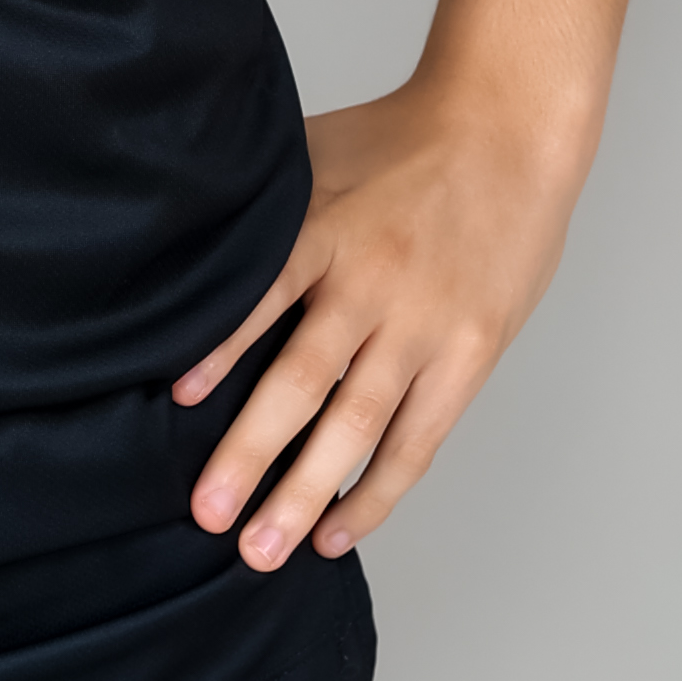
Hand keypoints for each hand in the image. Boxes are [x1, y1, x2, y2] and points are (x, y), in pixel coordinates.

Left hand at [178, 80, 580, 569]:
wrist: (507, 130)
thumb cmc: (399, 139)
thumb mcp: (315, 151)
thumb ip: (258, 203)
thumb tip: (173, 241)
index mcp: (326, 229)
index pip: (262, 298)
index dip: (220, 350)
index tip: (176, 403)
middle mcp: (373, 283)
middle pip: (304, 382)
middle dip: (251, 455)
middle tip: (206, 516)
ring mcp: (425, 326)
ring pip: (359, 426)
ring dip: (307, 494)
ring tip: (262, 550)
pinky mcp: (468, 356)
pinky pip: (416, 439)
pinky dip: (375, 491)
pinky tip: (336, 531)